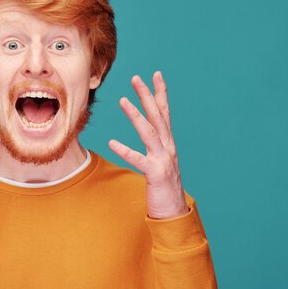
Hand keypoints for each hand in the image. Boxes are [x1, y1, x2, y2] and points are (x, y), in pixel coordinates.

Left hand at [109, 72, 188, 219]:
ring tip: (123, 100)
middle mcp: (168, 148)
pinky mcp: (156, 174)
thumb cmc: (164, 188)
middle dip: (147, 95)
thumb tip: (147, 132)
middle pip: (157, 116)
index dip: (160, 93)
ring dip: (136, 115)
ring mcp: (164, 160)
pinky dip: (126, 150)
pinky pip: (139, 160)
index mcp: (168, 143)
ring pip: (149, 132)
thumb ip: (154, 147)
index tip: (155, 74)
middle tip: (137, 77)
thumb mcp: (159, 162)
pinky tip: (112, 142)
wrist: (175, 214)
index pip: (164, 113)